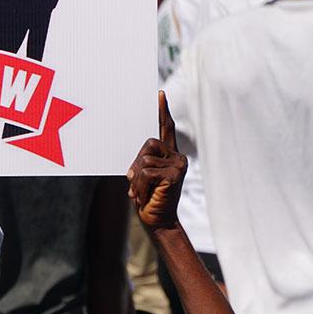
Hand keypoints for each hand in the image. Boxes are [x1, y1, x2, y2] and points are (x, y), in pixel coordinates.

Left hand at [127, 91, 185, 231]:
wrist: (156, 219)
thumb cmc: (148, 197)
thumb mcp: (142, 177)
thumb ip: (142, 164)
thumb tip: (136, 164)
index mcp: (168, 154)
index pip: (166, 128)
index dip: (162, 111)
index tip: (159, 94)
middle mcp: (177, 156)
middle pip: (147, 144)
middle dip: (135, 164)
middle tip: (133, 182)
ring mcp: (178, 164)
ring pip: (144, 160)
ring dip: (135, 179)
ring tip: (140, 192)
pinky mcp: (175, 174)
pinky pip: (146, 173)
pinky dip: (138, 186)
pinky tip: (143, 196)